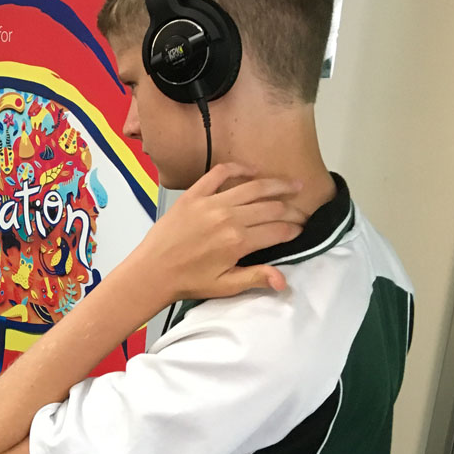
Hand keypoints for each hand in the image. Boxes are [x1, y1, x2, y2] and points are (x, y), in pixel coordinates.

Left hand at [123, 163, 307, 304]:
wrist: (152, 271)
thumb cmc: (188, 281)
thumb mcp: (225, 286)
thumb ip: (256, 278)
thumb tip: (284, 281)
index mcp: (238, 242)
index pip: (278, 230)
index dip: (294, 229)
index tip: (301, 229)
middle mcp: (228, 218)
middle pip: (271, 207)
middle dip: (291, 209)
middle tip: (302, 209)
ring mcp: (210, 203)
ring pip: (253, 187)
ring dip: (277, 184)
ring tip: (293, 184)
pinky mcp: (193, 195)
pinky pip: (219, 173)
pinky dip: (238, 168)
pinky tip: (252, 170)